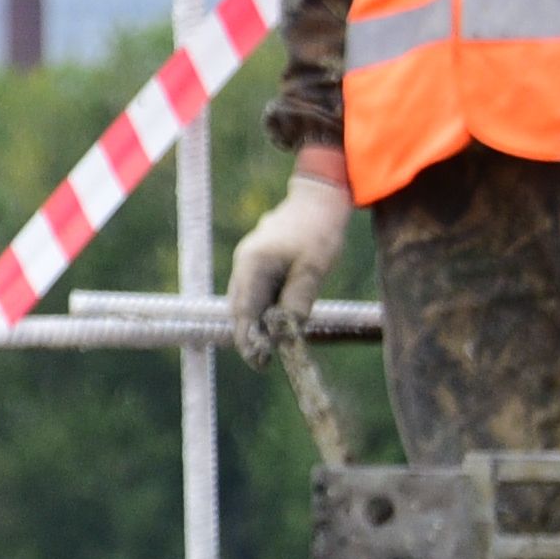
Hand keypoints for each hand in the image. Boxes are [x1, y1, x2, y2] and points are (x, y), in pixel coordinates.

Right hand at [224, 171, 357, 356]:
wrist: (319, 196)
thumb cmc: (319, 229)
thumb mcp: (314, 268)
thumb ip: (297, 300)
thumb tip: (287, 331)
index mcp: (254, 264)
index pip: (245, 311)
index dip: (250, 339)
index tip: (260, 362)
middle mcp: (244, 262)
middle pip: (239, 307)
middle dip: (248, 334)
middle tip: (264, 359)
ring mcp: (248, 259)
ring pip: (245, 299)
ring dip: (254, 322)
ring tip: (269, 345)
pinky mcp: (257, 259)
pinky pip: (254, 290)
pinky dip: (261, 307)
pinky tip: (274, 319)